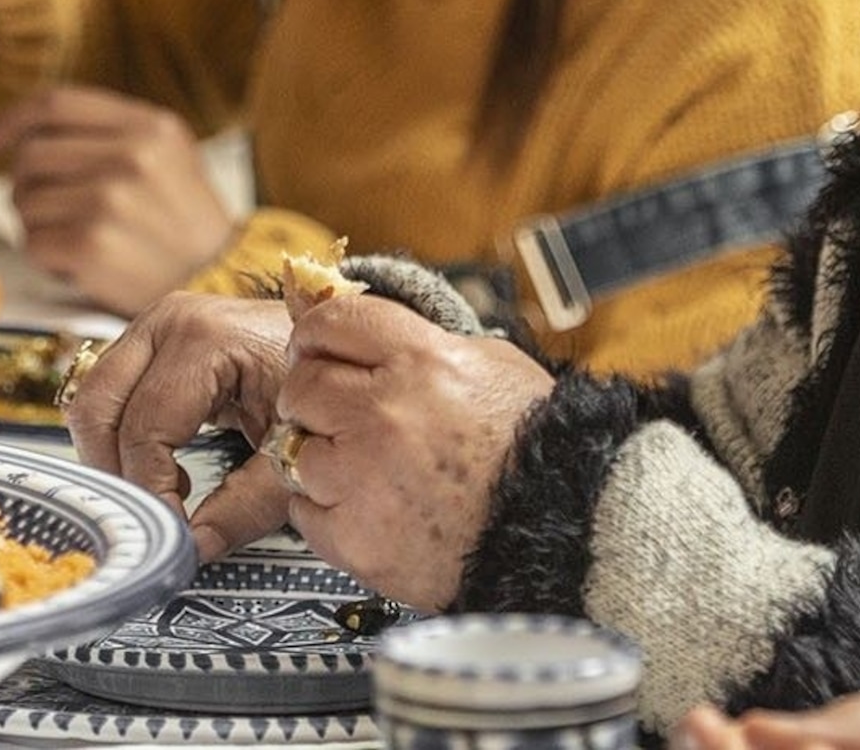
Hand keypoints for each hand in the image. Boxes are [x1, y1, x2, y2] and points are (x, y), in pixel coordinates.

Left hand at [0, 86, 235, 311]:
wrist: (222, 282)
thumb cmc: (183, 222)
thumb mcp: (166, 155)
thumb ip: (108, 132)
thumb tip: (16, 133)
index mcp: (148, 125)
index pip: (57, 104)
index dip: (14, 118)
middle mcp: (129, 155)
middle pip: (30, 155)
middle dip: (27, 185)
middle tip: (51, 209)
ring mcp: (109, 200)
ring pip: (25, 202)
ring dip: (37, 225)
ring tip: (74, 238)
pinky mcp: (92, 246)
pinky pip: (32, 243)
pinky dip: (46, 258)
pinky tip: (77, 263)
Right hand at [64, 290, 298, 562]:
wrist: (333, 343)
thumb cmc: (318, 384)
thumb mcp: (293, 450)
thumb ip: (246, 505)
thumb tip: (194, 547)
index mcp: (203, 339)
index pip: (144, 429)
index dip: (150, 491)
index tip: (172, 535)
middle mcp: (167, 323)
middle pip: (97, 407)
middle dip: (115, 472)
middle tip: (151, 518)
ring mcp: (154, 327)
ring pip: (93, 400)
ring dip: (113, 456)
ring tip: (167, 491)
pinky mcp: (150, 343)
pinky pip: (109, 395)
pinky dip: (120, 438)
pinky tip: (165, 466)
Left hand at [268, 290, 551, 608]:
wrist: (563, 530)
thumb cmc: (537, 448)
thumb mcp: (491, 365)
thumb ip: (424, 345)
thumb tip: (369, 336)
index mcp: (419, 360)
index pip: (330, 321)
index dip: (314, 334)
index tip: (312, 349)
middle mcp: (383, 413)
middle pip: (301, 385)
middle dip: (313, 399)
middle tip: (333, 415)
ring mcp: (364, 478)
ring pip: (295, 451)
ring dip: (321, 459)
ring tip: (362, 470)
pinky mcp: (356, 537)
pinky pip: (305, 512)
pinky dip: (325, 512)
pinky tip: (363, 508)